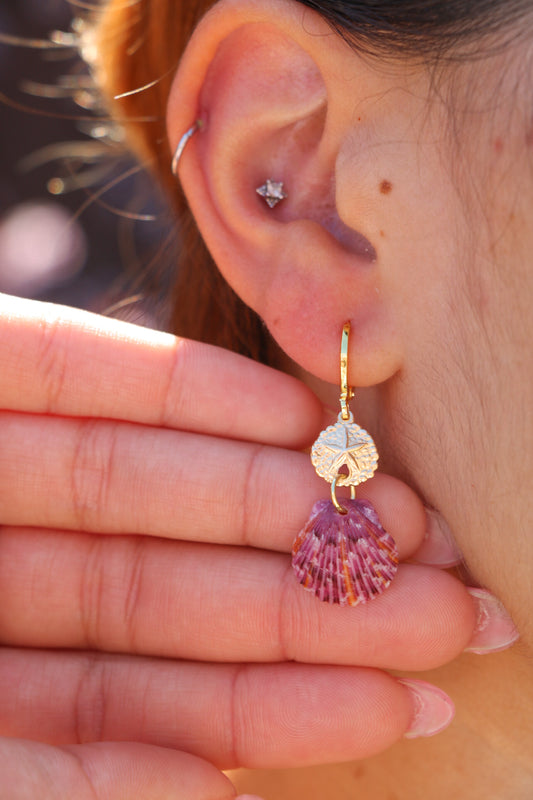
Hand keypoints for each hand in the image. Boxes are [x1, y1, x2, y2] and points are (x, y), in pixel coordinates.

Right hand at [0, 293, 502, 796]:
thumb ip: (61, 784)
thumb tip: (205, 787)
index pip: (144, 694)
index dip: (271, 702)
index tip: (398, 696)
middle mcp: (1, 567)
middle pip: (170, 579)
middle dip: (307, 586)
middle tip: (435, 599)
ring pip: (148, 478)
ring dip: (275, 489)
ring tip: (394, 514)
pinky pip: (86, 373)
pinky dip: (187, 388)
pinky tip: (290, 414)